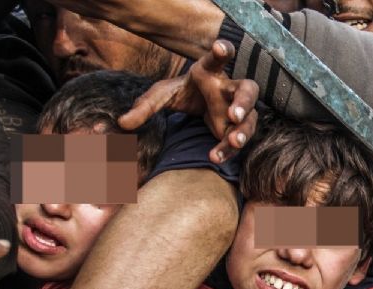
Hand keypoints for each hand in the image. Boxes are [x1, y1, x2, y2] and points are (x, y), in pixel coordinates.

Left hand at [119, 40, 258, 163]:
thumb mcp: (161, 96)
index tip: (219, 48)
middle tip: (234, 115)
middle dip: (243, 102)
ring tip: (232, 141)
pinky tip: (215, 157)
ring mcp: (238, 110)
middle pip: (248, 90)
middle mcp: (229, 89)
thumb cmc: (183, 95)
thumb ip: (144, 107)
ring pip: (251, 118)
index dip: (222, 51)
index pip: (219, 59)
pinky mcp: (237, 129)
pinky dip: (227, 149)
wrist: (198, 108)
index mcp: (211, 72)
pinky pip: (238, 139)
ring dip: (243, 130)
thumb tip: (122, 123)